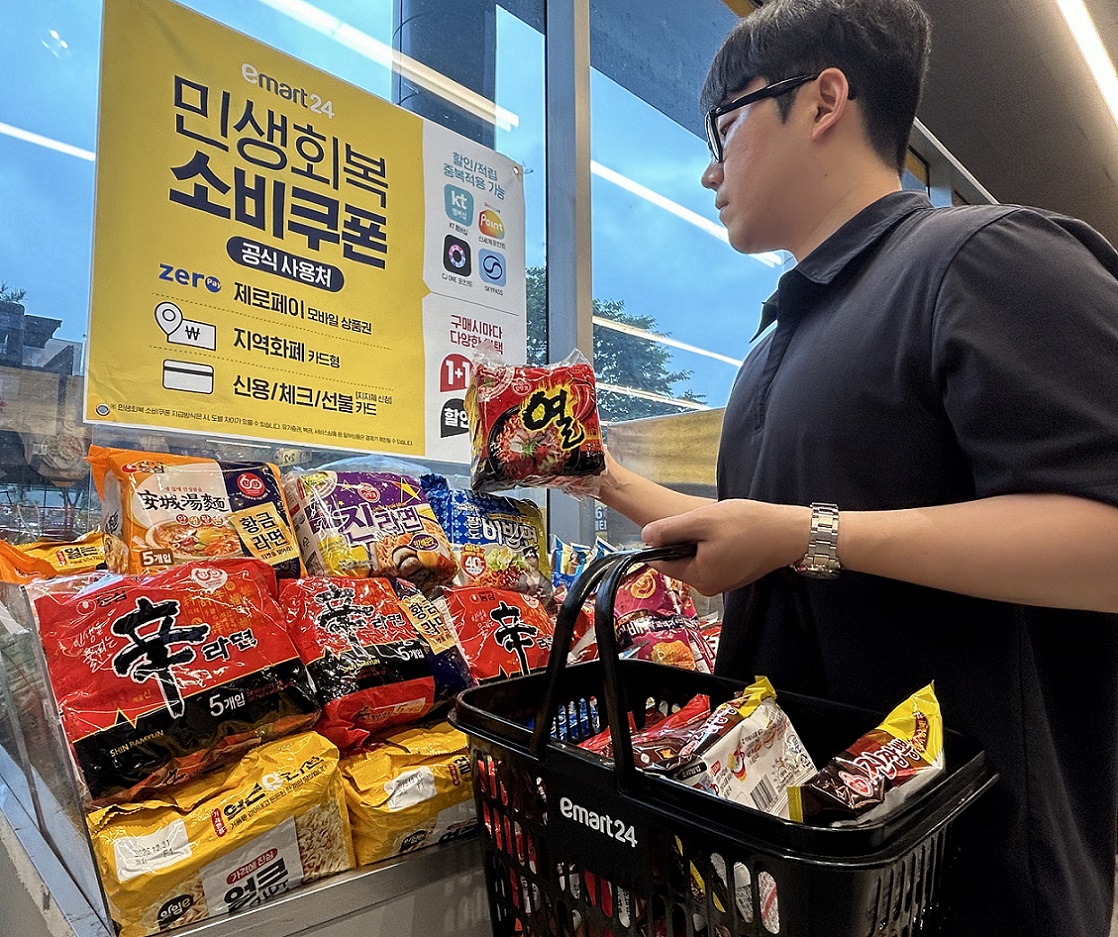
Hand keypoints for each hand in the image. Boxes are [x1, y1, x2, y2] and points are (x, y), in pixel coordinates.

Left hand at [640, 499, 811, 594]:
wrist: (788, 532)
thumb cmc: (748, 525)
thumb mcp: (702, 521)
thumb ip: (669, 530)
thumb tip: (645, 536)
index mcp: (698, 577)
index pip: (660, 563)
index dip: (659, 541)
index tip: (671, 524)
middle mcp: (708, 586)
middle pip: (678, 561)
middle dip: (683, 540)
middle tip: (703, 522)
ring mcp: (722, 582)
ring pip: (695, 558)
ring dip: (699, 541)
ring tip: (719, 527)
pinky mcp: (733, 575)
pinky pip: (711, 559)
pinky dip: (714, 545)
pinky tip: (729, 533)